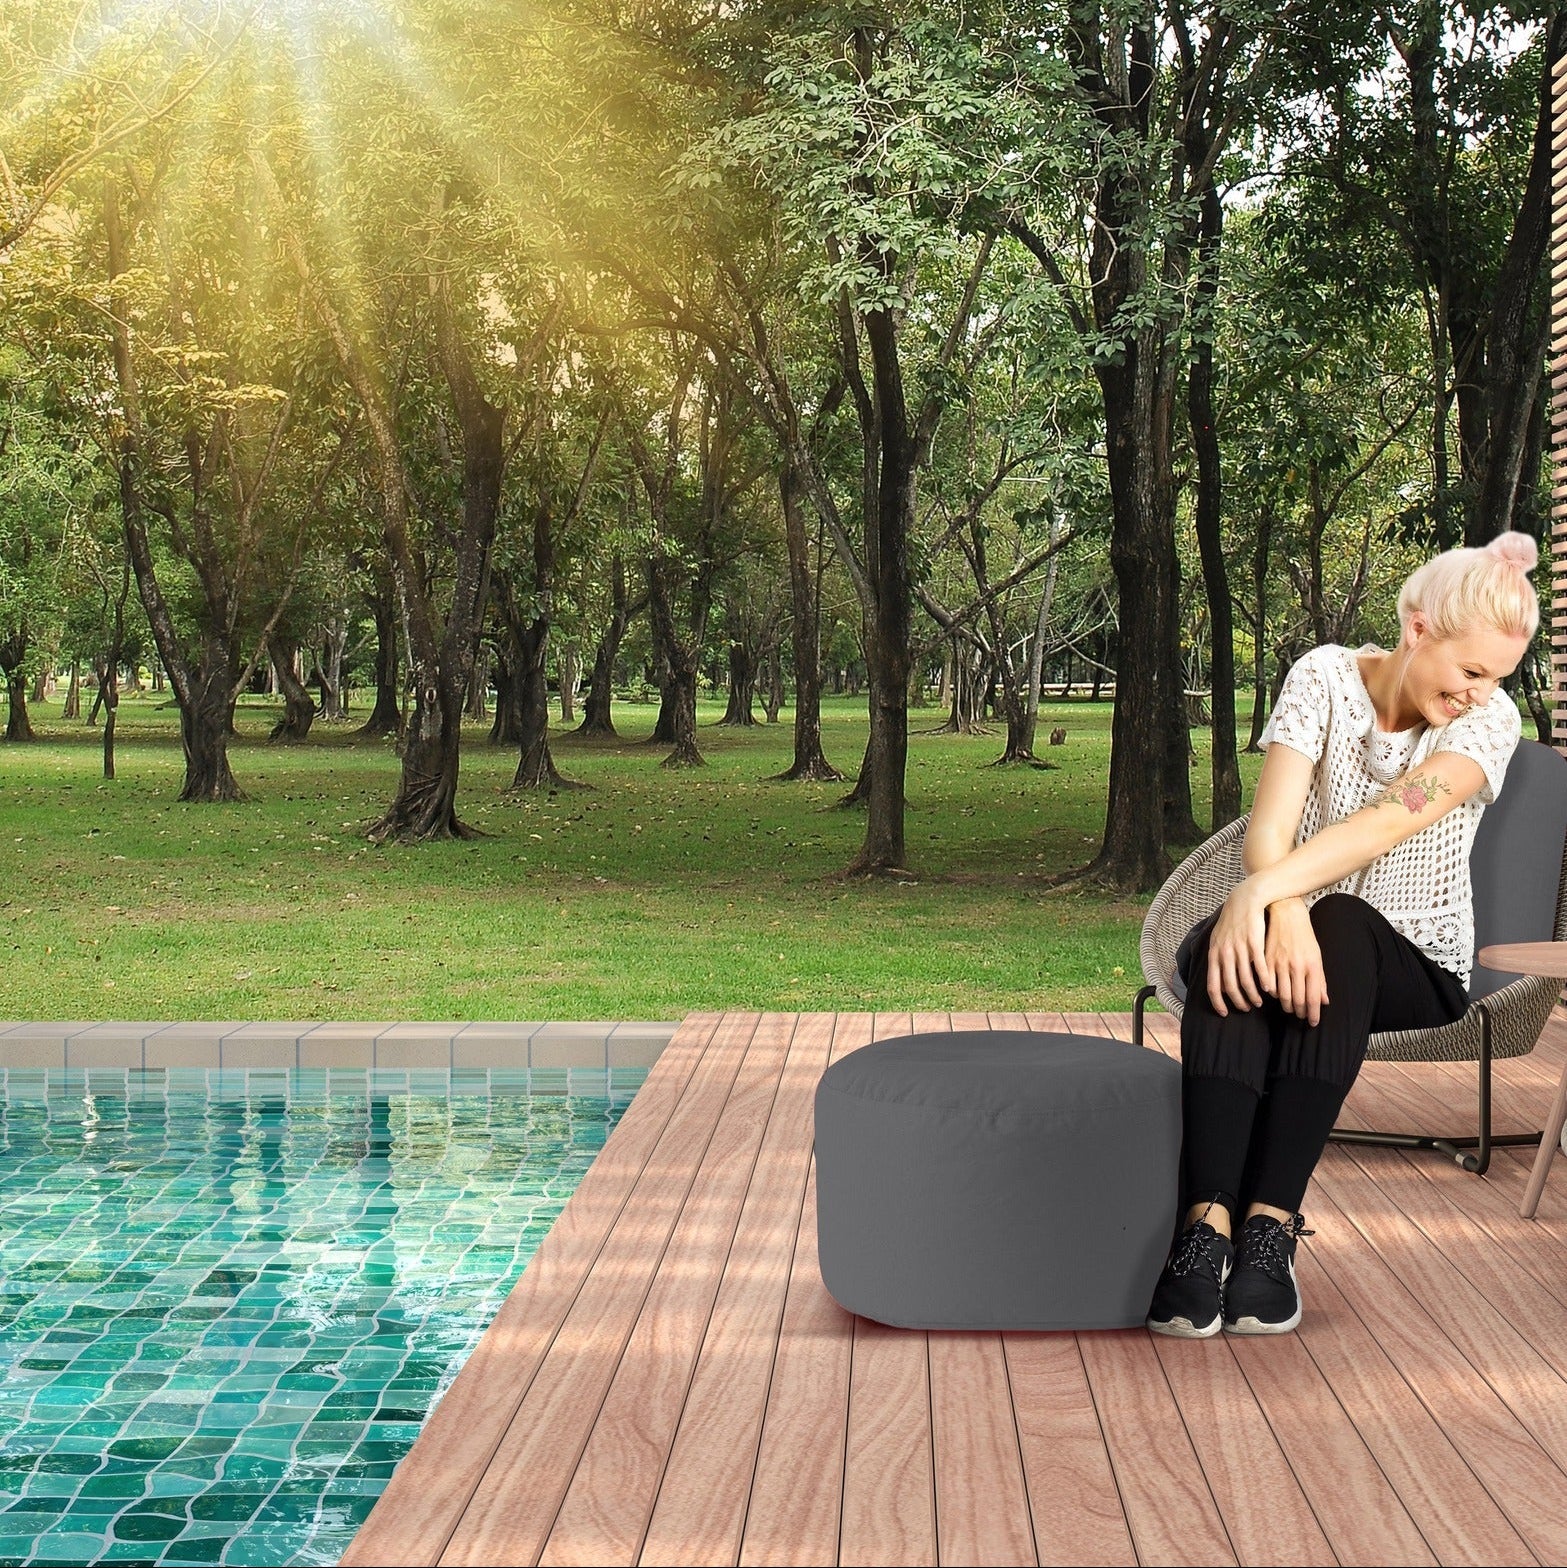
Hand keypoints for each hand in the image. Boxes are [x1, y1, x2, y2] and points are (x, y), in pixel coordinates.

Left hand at [1205, 880, 1273, 1016]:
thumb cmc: (1232, 922)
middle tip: (1247, 1008)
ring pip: (1246, 980)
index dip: (1218, 1002)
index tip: (1224, 1013)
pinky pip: (1260, 967)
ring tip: (1259, 1001)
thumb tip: (1218, 982)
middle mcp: (1225, 953)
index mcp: (1215, 954)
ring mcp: (1239, 948)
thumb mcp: (1219, 940)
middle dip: (1239, 1001)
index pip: (1213, 986)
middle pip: (1230, 986)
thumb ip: (1218, 961)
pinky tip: (1269, 988)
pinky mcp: (1254, 943)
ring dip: (1253, 994)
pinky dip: (1264, 981)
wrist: (1245, 900)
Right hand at [1262, 898, 1329, 1026]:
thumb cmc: (1304, 936)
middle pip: (1297, 1000)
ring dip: (1286, 1006)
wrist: (1286, 915)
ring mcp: (1280, 964)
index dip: (1313, 1014)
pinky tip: (1276, 994)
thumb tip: (1324, 1001)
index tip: (1312, 1023)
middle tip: (1300, 1016)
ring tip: (1289, 1008)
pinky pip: (1268, 985)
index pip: (1313, 998)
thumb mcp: (1317, 956)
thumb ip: (1320, 980)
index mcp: (1312, 966)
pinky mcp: (1266, 960)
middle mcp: (1296, 966)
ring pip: (1282, 995)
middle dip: (1299, 1012)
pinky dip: (1272, 993)